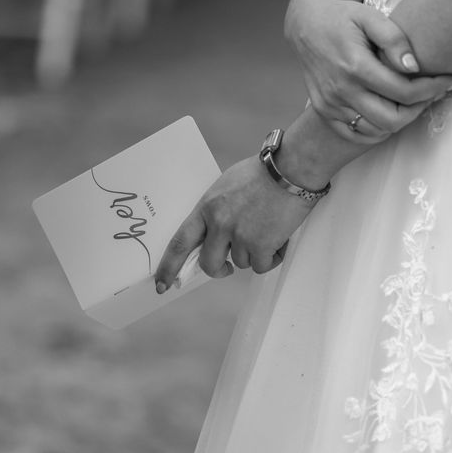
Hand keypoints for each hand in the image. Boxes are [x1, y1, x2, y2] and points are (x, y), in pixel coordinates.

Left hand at [154, 156, 314, 293]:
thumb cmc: (261, 174)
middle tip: (226, 268)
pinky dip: (271, 258)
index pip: (179, 242)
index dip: (168, 266)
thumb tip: (210, 234)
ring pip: (241, 263)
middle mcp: (219, 223)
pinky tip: (278, 239)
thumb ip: (214, 211)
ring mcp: (240, 236)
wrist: (291, 169)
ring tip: (266, 230)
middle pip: (208, 263)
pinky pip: (262, 265)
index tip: (161, 283)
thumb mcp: (225, 187)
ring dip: (253, 254)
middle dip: (218, 270)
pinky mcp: (262, 245)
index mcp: (206, 208)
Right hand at [284, 0, 451, 142]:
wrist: (305, 27)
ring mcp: (331, 105)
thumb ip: (394, 40)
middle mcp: (341, 91)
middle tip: (429, 95)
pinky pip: (354, 135)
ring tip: (408, 103)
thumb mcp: (370, 17)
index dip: (431, 89)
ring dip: (398, 120)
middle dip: (418, 109)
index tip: (446, 81)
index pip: (403, 92)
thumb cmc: (340, 19)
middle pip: (391, 119)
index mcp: (355, 67)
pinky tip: (386, 115)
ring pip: (375, 130)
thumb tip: (413, 67)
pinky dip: (375, 131)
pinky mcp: (324, 111)